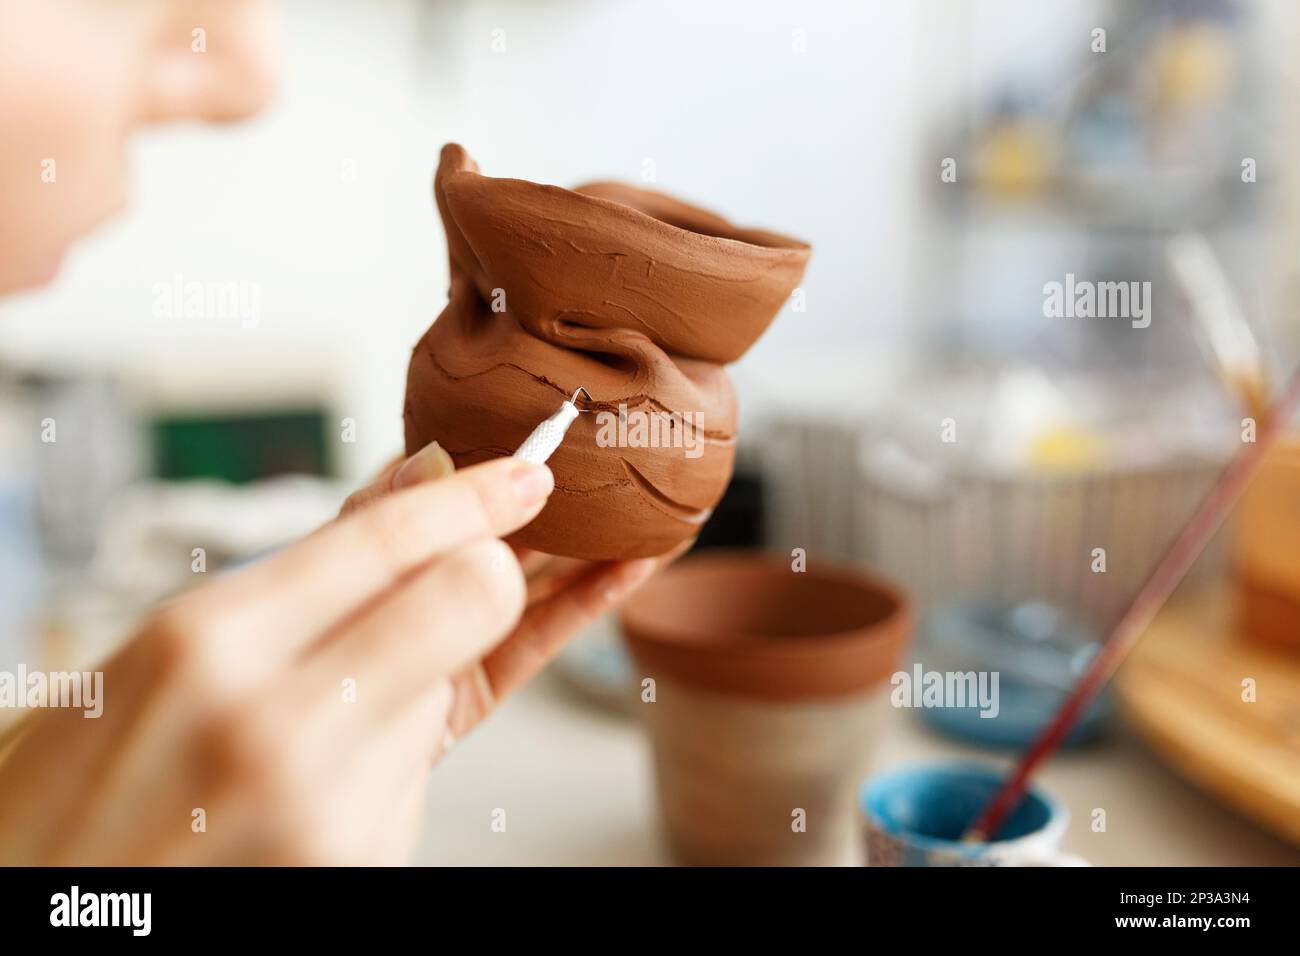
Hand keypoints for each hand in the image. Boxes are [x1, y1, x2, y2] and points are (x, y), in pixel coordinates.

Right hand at [0, 445, 675, 864]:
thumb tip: (417, 480)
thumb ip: (310, 568)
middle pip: (467, 595)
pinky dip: (405, 736)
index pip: (386, 537)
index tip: (529, 472)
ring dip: (423, 673)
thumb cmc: (96, 768)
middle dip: (496, 569)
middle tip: (492, 558)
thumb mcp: (175, 643)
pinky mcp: (362, 854)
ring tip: (328, 703)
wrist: (55, 895)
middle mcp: (276, 718)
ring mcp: (328, 799)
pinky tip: (364, 736)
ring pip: (452, 680)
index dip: (476, 494)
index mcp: (210, 638)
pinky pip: (427, 757)